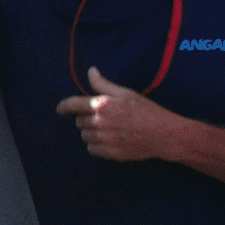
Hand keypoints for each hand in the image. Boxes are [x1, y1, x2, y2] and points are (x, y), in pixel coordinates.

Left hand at [54, 66, 186, 162]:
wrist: (164, 134)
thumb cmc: (147, 111)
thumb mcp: (125, 93)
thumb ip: (103, 84)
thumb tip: (90, 71)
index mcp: (102, 105)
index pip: (73, 105)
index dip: (64, 106)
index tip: (61, 109)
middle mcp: (100, 122)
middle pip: (79, 121)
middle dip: (86, 118)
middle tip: (101, 117)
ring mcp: (104, 139)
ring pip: (84, 135)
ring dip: (90, 131)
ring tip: (106, 128)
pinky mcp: (110, 152)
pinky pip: (91, 149)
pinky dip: (95, 144)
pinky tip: (107, 139)